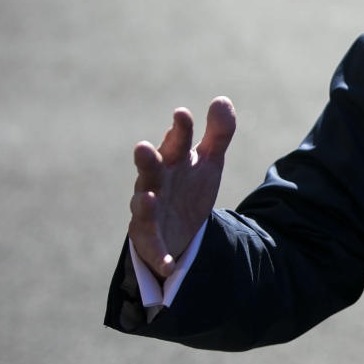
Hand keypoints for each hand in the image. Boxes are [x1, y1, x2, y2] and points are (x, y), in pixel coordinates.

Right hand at [128, 97, 235, 277]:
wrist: (180, 230)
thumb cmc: (189, 187)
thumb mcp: (208, 162)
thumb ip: (218, 133)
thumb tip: (222, 99)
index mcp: (171, 161)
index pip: (176, 142)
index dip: (179, 130)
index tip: (183, 114)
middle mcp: (155, 182)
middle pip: (150, 168)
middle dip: (147, 159)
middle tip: (143, 147)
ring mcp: (149, 211)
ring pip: (142, 205)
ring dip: (143, 202)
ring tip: (147, 198)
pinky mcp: (150, 240)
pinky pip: (153, 249)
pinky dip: (160, 256)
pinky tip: (169, 264)